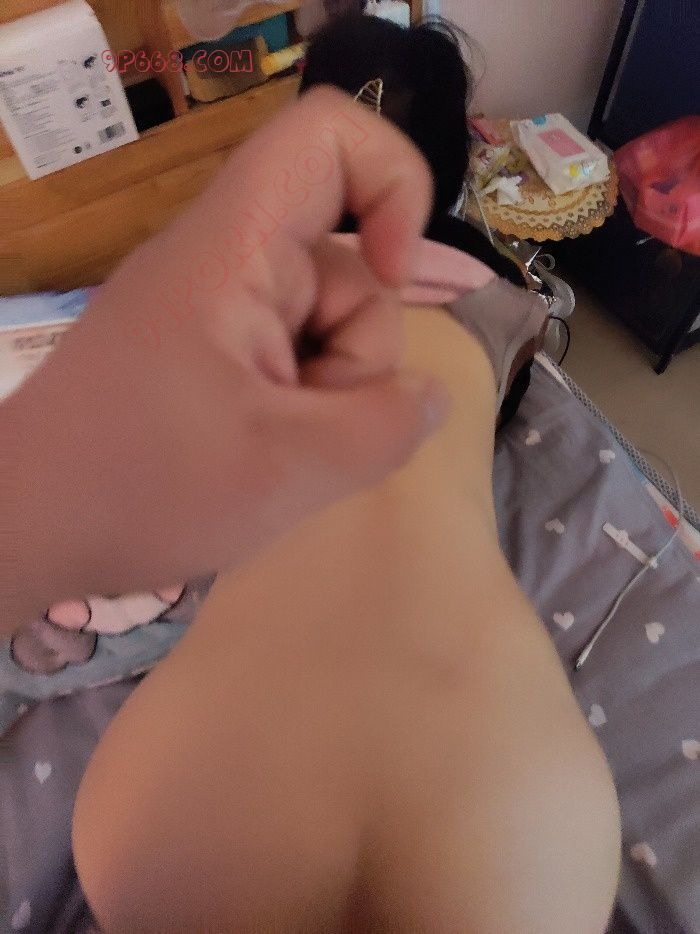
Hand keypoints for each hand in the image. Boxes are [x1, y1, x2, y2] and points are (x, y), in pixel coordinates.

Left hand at [5, 87, 448, 616]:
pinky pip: (295, 357)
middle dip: (358, 356)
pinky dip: (305, 407)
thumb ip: (386, 427)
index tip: (394, 274)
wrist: (28, 530)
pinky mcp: (213, 352)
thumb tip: (430, 396)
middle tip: (310, 428)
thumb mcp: (287, 469)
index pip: (327, 137)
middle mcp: (228, 262)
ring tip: (281, 454)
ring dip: (332, 394)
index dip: (392, 183)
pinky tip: (276, 455)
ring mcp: (218, 310)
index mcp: (233, 250)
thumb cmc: (142, 488)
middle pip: (347, 262)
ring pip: (328, 325)